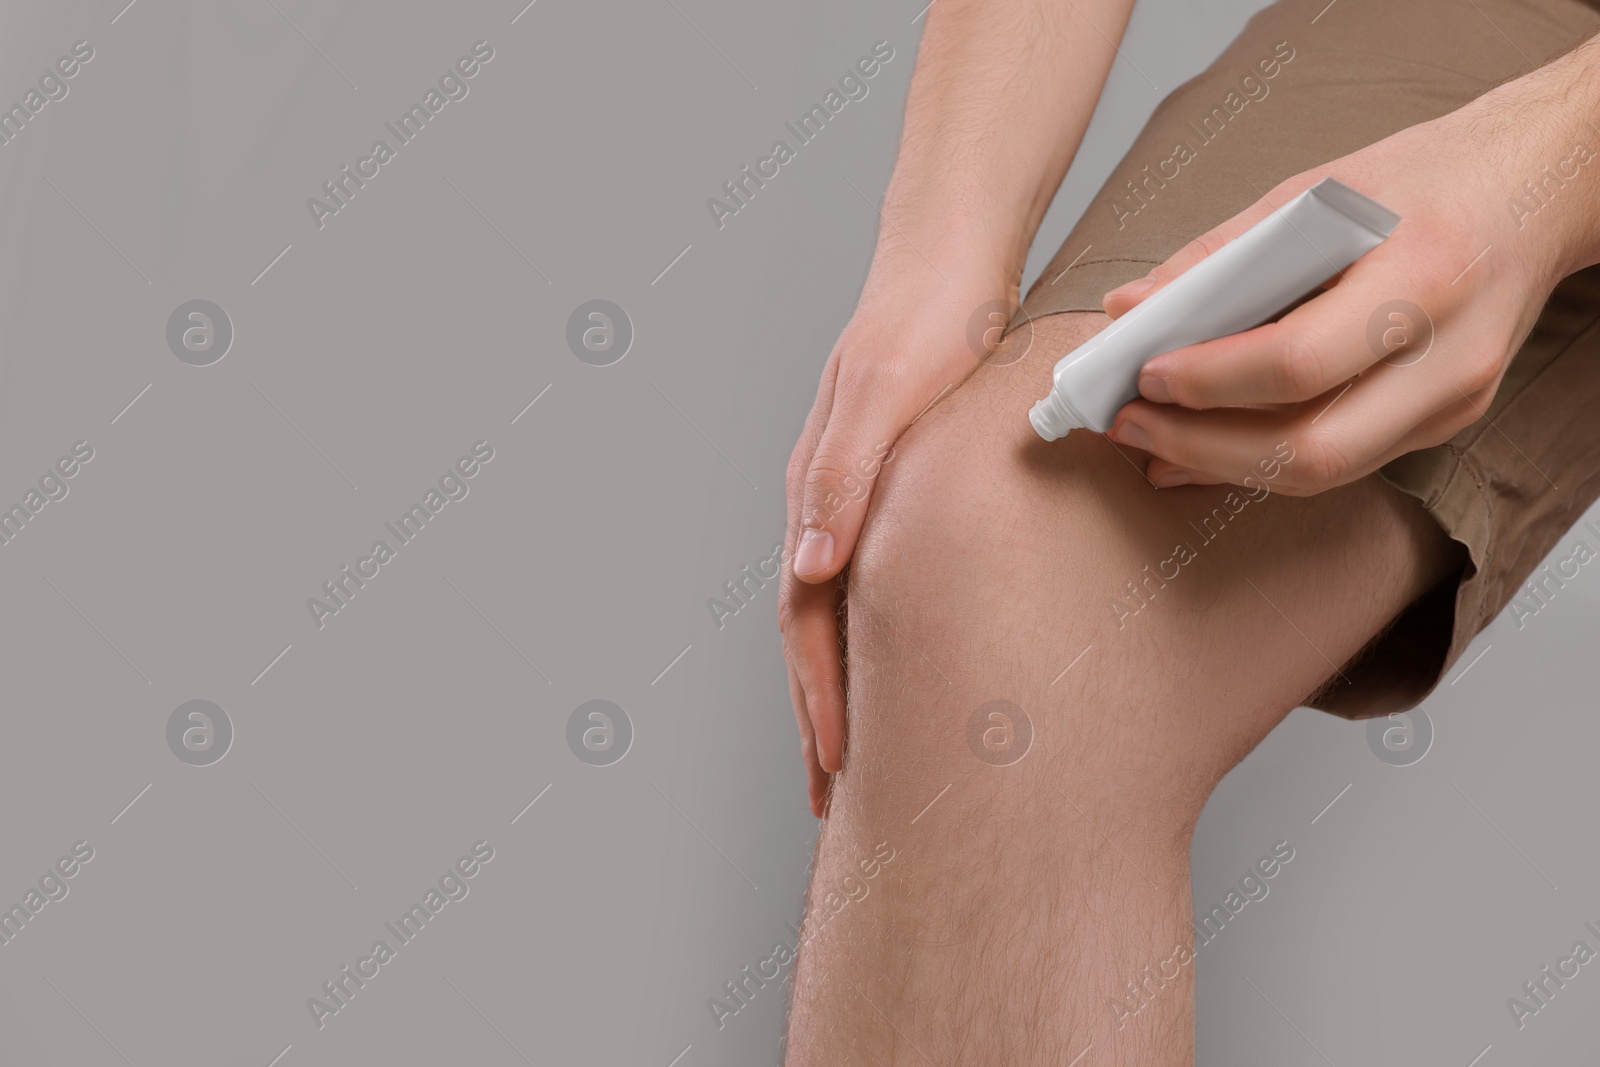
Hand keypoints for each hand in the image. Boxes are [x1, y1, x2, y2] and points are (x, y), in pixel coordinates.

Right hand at [781, 249, 1015, 815]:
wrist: (948, 258)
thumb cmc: (925, 320)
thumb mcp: (884, 394)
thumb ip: (843, 478)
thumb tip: (807, 569)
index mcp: (815, 492)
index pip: (803, 618)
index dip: (817, 697)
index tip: (836, 768)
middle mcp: (826, 505)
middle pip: (810, 633)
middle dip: (819, 717)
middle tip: (832, 799)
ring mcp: (855, 499)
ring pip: (836, 615)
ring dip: (841, 688)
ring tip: (856, 755)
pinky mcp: (890, 489)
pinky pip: (870, 583)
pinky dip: (872, 639)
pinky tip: (899, 664)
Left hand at [1099, 85, 1594, 493]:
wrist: (1535, 192)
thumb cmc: (1425, 181)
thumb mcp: (1320, 191)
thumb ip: (1222, 254)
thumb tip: (1130, 307)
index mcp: (1424, 275)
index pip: (1301, 361)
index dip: (1211, 381)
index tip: (1145, 373)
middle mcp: (1449, 356)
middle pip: (1313, 447)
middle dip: (1202, 445)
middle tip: (1129, 424)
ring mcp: (1452, 402)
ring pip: (1323, 472)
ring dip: (1221, 466)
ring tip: (1149, 443)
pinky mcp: (1442, 424)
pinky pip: (1340, 465)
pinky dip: (1260, 462)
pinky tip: (1201, 449)